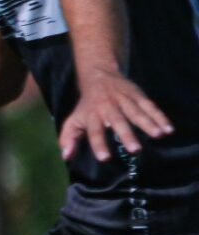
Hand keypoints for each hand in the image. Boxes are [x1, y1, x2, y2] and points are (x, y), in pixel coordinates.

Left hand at [58, 69, 174, 163]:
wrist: (98, 75)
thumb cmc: (87, 105)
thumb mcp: (73, 120)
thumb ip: (68, 138)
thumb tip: (66, 157)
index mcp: (92, 114)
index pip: (94, 131)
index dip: (99, 144)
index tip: (105, 159)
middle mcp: (108, 106)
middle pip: (118, 121)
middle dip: (126, 135)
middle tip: (135, 150)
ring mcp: (124, 100)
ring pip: (136, 112)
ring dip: (148, 124)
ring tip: (158, 136)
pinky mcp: (137, 95)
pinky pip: (150, 106)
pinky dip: (160, 117)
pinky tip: (169, 128)